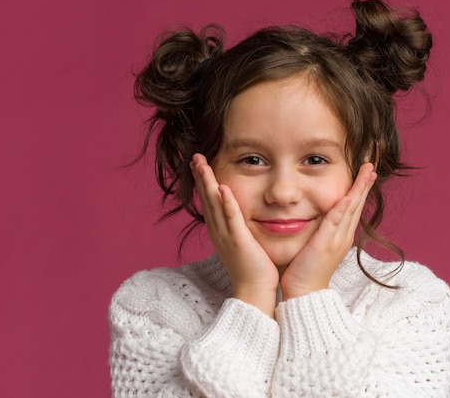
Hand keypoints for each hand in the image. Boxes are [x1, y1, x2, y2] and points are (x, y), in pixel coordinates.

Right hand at [190, 154, 278, 316]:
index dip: (203, 182)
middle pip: (206, 198)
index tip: (199, 164)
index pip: (208, 201)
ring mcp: (226, 236)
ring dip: (208, 183)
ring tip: (202, 164)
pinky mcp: (239, 241)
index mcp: (219, 231)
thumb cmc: (253, 269)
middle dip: (200, 176)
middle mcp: (218, 231)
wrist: (254, 292)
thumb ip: (239, 227)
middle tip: (195, 156)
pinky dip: (227, 203)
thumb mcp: (242, 243)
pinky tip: (222, 188)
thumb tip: (241, 216)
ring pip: (214, 204)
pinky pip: (232, 219)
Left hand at [280, 163, 376, 299]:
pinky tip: (347, 196)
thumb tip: (311, 216)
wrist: (303, 293)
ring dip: (359, 190)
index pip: (352, 206)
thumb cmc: (303, 270)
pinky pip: (335, 223)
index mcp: (340, 235)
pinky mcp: (325, 245)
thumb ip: (316, 230)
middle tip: (373, 164)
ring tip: (368, 171)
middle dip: (365, 184)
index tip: (365, 171)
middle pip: (357, 204)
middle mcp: (343, 236)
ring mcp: (337, 240)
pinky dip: (342, 209)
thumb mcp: (313, 244)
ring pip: (351, 209)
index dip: (359, 189)